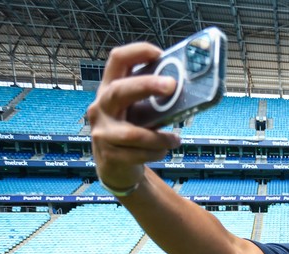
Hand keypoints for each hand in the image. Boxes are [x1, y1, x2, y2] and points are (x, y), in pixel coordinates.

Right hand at [87, 43, 181, 190]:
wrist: (116, 167)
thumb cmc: (132, 131)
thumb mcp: (138, 111)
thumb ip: (154, 101)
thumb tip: (186, 90)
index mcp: (110, 89)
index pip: (117, 60)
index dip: (137, 52)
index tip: (159, 54)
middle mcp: (101, 107)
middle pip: (119, 90)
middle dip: (146, 86)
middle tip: (171, 85)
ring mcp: (102, 132)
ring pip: (133, 134)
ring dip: (160, 138)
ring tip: (175, 140)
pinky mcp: (109, 155)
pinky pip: (138, 154)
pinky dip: (156, 153)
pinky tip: (162, 151)